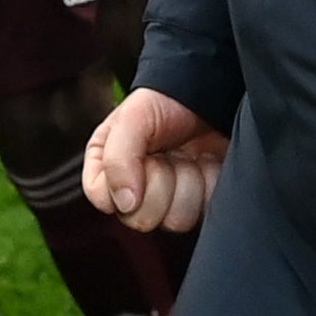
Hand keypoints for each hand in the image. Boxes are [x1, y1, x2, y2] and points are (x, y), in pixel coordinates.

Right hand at [83, 86, 226, 233]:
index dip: (124, 183)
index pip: (103, 200)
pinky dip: (210, 183)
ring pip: (175, 220)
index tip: (143, 158)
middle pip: (140, 218)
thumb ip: (118, 158)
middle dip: (162, 182)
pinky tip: (207, 163)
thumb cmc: (165, 102)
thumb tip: (124, 205)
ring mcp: (169, 201)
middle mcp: (135, 191)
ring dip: (188, 182)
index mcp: (108, 170)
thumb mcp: (133, 118)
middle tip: (168, 154)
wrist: (212, 95)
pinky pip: (204, 214)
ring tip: (189, 156)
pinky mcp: (199, 204)